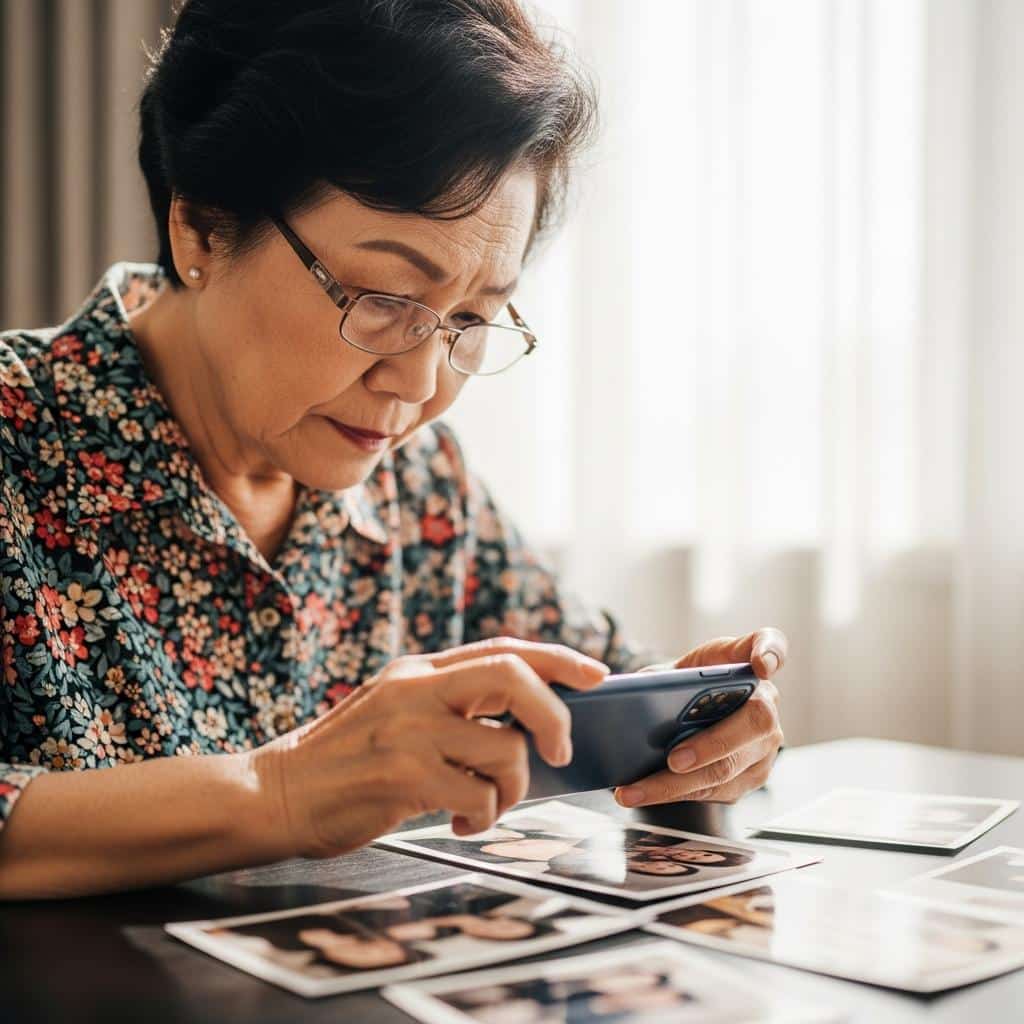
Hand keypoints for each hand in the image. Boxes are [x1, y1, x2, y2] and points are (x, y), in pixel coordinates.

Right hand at [250, 639, 608, 858]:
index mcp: (419, 669)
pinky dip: (483, 816)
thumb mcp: (395, 709)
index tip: (597, 674)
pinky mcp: (403, 776)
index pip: (503, 649)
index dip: (558, 658)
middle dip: (555, 713)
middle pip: (513, 675)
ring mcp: (409, 730)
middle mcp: (417, 689)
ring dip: (512, 789)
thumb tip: (525, 723)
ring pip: (505, 748)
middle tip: (559, 751)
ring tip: (483, 805)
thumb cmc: (346, 759)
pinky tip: (459, 822)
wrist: (278, 793)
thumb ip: (450, 704)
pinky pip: (478, 794)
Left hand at [614, 628, 786, 807]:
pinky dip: (677, 794)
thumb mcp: (671, 670)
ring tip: (635, 789)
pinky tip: (645, 794)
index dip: (770, 653)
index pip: (771, 645)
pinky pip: (717, 790)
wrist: (690, 711)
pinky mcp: (752, 775)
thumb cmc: (682, 685)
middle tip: (673, 759)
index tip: (761, 664)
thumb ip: (660, 677)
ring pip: (729, 767)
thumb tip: (629, 698)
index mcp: (745, 663)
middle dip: (711, 744)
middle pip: (755, 721)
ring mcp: (765, 743)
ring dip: (678, 784)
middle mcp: (766, 702)